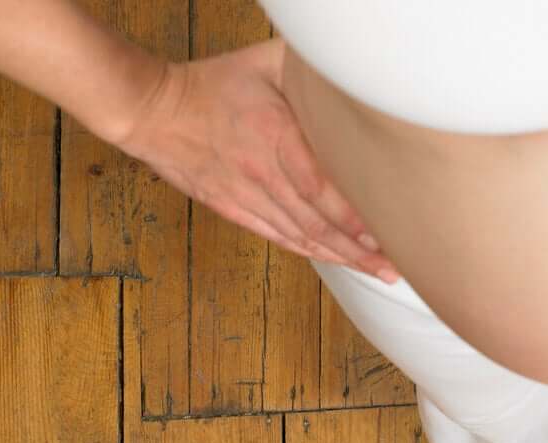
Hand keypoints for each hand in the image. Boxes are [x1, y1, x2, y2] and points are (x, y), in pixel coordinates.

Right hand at [114, 37, 401, 279]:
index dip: (351, 215)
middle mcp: (261, 172)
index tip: (383, 232)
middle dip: (359, 249)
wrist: (154, 112)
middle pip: (316, 221)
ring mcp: (246, 196)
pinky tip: (338, 262)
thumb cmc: (215, 85)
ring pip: (301, 236)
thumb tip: (351, 74)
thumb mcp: (264, 64)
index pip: (318, 185)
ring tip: (377, 272)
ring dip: (342, 258)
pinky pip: (280, 238)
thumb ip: (308, 75)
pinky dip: (312, 253)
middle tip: (394, 266)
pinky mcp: (234, 210)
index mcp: (273, 134)